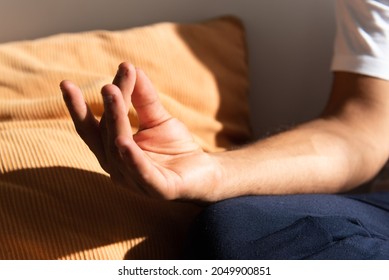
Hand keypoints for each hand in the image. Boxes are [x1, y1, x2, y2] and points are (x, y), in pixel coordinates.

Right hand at [60, 62, 220, 200]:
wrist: (205, 172)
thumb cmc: (176, 147)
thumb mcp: (157, 119)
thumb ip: (143, 97)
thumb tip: (128, 66)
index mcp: (113, 151)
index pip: (93, 128)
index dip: (77, 109)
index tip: (66, 83)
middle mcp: (118, 168)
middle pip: (105, 136)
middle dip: (106, 110)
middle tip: (107, 84)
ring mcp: (136, 181)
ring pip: (120, 151)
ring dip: (115, 123)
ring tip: (112, 95)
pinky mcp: (158, 189)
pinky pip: (143, 174)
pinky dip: (132, 160)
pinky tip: (123, 142)